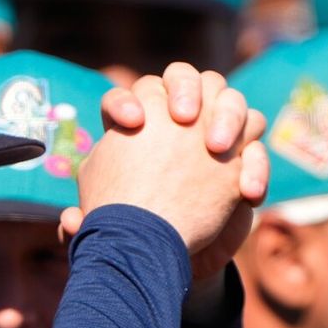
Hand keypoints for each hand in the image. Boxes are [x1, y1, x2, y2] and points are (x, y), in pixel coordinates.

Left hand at [63, 63, 269, 285]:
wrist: (167, 252)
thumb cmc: (134, 226)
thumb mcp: (103, 218)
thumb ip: (87, 216)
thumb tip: (69, 222)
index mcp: (138, 125)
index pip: (129, 95)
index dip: (125, 102)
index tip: (130, 124)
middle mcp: (177, 121)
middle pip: (185, 76)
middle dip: (185, 90)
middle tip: (184, 118)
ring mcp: (215, 133)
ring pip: (230, 99)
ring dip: (228, 115)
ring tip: (216, 148)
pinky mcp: (244, 160)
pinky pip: (258, 145)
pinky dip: (255, 165)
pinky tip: (246, 193)